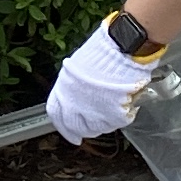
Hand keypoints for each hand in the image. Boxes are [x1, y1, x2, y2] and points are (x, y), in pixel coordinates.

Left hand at [46, 16, 161, 146]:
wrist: (122, 49)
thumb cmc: (102, 52)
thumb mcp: (77, 68)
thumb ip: (72, 87)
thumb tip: (75, 97)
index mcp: (63, 91)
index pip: (56, 115)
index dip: (63, 125)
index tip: (69, 132)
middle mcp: (75, 105)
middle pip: (76, 126)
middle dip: (84, 127)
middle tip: (94, 123)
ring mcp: (94, 113)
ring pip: (97, 128)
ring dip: (104, 121)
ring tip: (113, 106)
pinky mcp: (113, 116)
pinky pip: (116, 123)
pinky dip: (120, 116)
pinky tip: (124, 103)